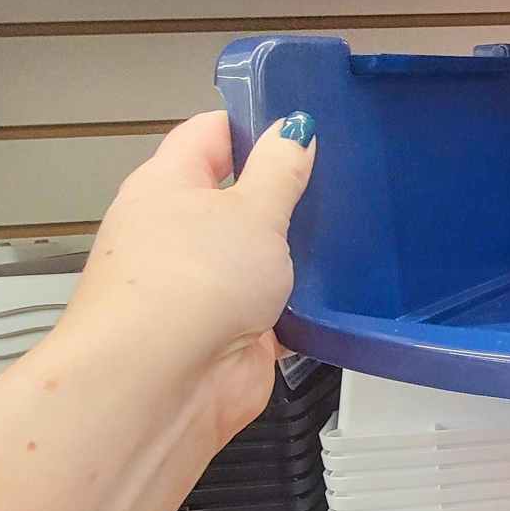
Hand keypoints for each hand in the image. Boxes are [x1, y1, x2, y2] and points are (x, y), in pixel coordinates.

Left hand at [56, 109, 315, 446]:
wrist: (160, 386)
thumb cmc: (187, 285)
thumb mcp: (252, 210)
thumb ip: (280, 168)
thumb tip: (293, 131)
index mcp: (167, 184)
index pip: (211, 135)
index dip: (254, 124)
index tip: (302, 125)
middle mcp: (176, 234)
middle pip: (236, 199)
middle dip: (284, 196)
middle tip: (338, 183)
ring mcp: (201, 288)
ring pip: (257, 259)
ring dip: (294, 257)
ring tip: (349, 238)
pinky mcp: (228, 336)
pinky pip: (273, 312)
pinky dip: (300, 309)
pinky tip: (338, 299)